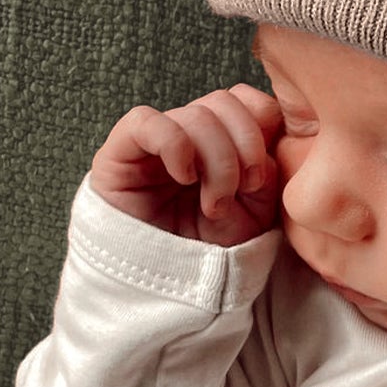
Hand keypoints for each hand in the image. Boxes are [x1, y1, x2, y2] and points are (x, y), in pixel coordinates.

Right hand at [89, 84, 284, 246]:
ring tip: (214, 203)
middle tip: (244, 189)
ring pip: (196, 114)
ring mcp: (156, 138)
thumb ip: (266, 170)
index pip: (249, 100)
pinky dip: (175, 146)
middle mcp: (190, 132)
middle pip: (226, 101)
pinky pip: (147, 122)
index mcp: (223, 137)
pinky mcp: (121, 151)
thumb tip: (265, 137)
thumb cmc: (210, 248)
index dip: (263, 126)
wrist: (165, 286)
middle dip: (245, 144)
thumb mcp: (255, 212)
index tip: (261, 177)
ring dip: (217, 160)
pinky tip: (183, 178)